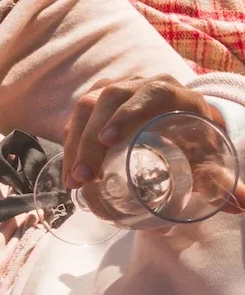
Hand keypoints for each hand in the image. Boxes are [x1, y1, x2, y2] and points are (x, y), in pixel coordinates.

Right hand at [63, 75, 223, 188]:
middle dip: (89, 139)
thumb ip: (221, 180)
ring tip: (73, 180)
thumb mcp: (209, 157)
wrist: (185, 123)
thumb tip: (240, 205)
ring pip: (86, 107)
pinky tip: (70, 169)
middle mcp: (141, 85)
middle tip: (84, 177)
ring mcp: (116, 92)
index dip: (126, 113)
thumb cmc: (197, 140)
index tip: (108, 140)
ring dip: (74, 144)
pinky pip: (78, 117)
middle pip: (107, 100)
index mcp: (173, 93)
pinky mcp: (98, 104)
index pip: (148, 94)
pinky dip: (71, 143)